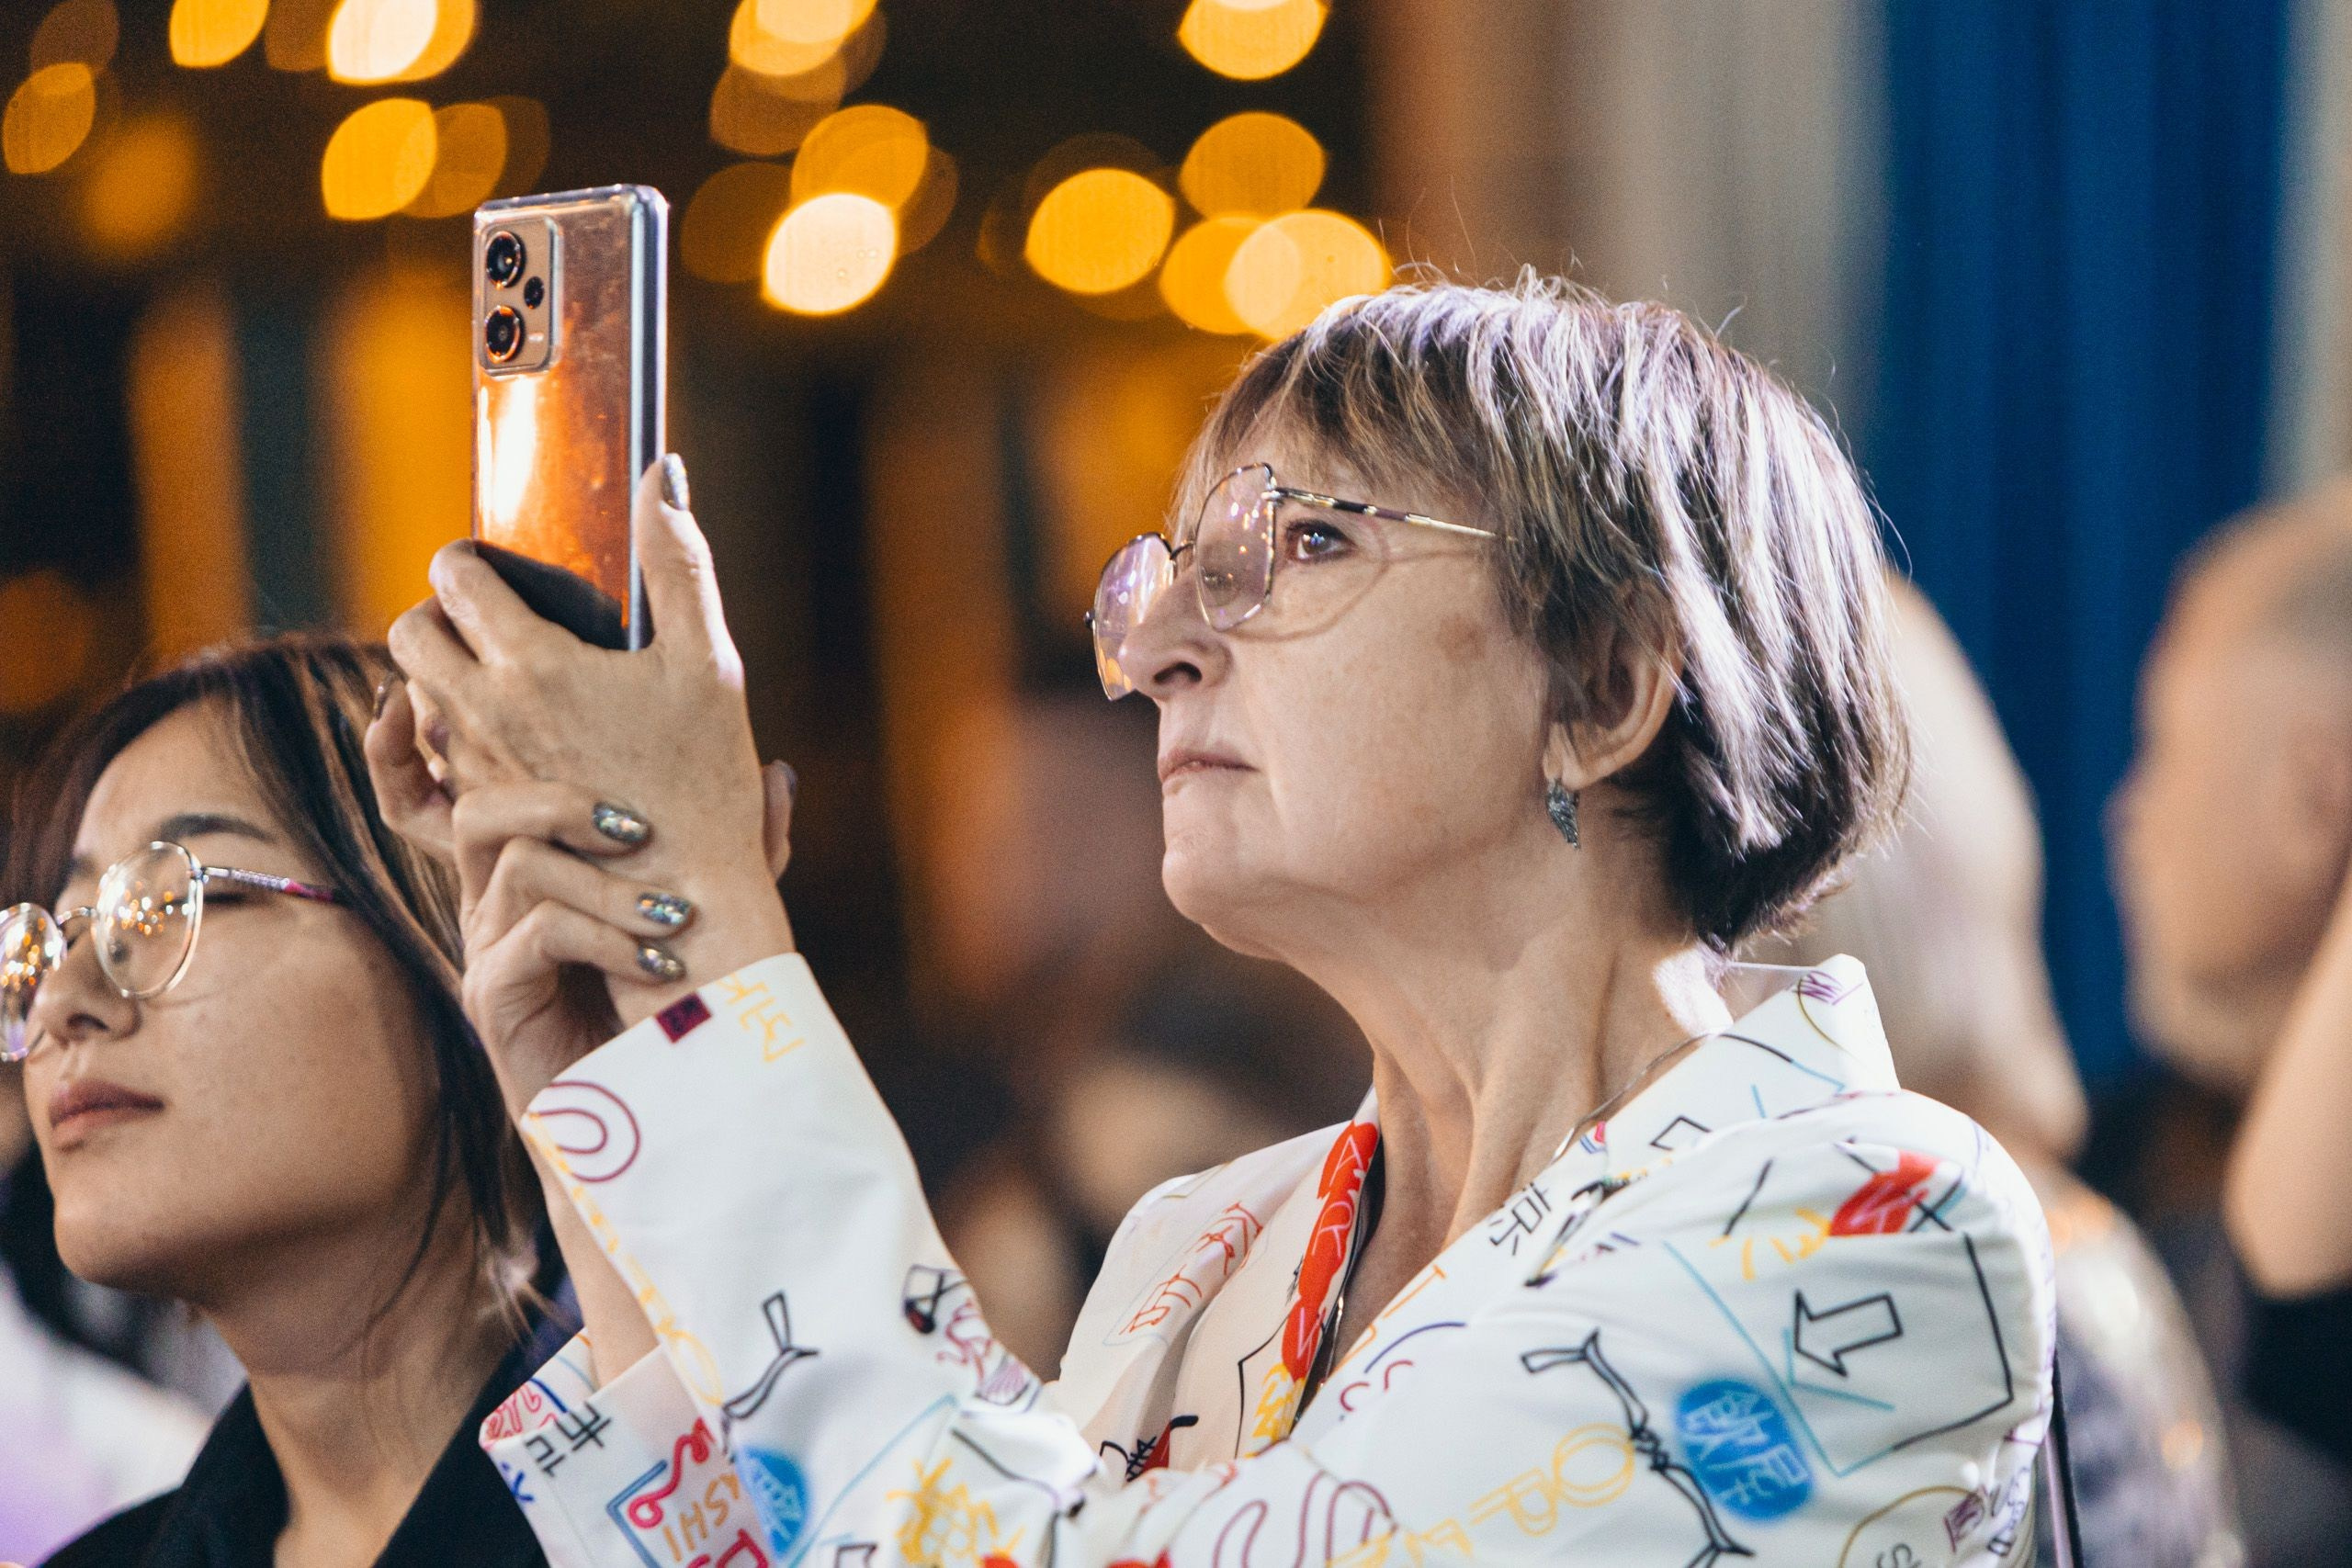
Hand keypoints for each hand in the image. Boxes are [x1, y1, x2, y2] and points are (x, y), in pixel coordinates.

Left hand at [380, 456, 795, 1021]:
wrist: (688, 904)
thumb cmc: (708, 783)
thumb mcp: (710, 660)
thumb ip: (680, 560)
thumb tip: (663, 470)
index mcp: (534, 663)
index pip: (455, 576)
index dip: (471, 560)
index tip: (501, 568)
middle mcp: (485, 715)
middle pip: (410, 634)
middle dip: (440, 616)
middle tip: (489, 621)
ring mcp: (474, 774)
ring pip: (414, 701)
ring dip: (443, 682)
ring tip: (499, 682)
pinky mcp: (475, 825)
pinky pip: (413, 777)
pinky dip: (424, 748)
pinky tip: (465, 741)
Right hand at [445, 779, 771, 1110]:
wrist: (645, 1117)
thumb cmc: (671, 1009)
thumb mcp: (710, 914)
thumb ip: (736, 847)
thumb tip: (776, 771)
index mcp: (530, 870)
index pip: (485, 788)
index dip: (482, 757)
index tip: (534, 745)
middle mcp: (492, 902)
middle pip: (481, 809)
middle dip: (558, 800)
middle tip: (638, 829)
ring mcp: (486, 950)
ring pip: (523, 865)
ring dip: (612, 884)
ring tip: (674, 919)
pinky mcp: (496, 998)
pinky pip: (542, 935)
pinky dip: (611, 939)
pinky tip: (660, 967)